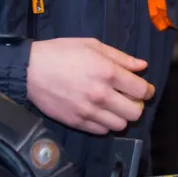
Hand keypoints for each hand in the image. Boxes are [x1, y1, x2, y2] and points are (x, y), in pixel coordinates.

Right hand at [26, 38, 155, 134]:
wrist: (29, 70)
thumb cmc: (61, 53)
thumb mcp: (92, 45)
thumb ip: (120, 57)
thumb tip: (142, 67)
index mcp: (107, 72)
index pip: (141, 90)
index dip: (148, 91)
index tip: (145, 89)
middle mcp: (100, 94)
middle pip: (135, 112)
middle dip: (137, 105)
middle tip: (130, 98)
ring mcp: (88, 111)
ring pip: (120, 125)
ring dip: (122, 116)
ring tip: (114, 106)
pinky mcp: (76, 122)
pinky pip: (102, 131)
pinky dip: (106, 124)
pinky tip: (100, 112)